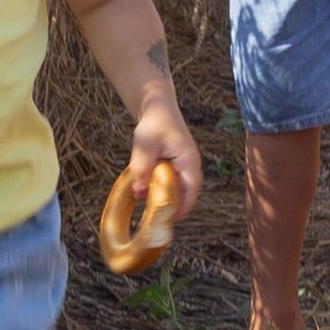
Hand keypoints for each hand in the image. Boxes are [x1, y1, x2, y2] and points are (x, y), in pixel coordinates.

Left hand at [128, 98, 202, 218]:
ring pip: (177, 190)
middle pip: (185, 195)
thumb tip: (138, 193)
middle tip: (154, 219)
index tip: (166, 222)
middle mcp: (190, 167)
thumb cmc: (154, 123)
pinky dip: (161, 190)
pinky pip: (171, 184)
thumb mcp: (145, 145)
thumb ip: (142, 167)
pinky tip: (146, 192)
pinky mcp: (176, 166)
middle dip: (171, 207)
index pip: (190, 193)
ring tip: (148, 206)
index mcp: (189, 162)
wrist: (157, 107)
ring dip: (164, 198)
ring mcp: (184, 167)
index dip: (181, 210)